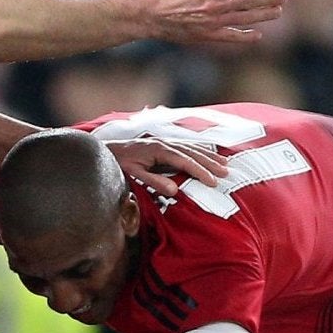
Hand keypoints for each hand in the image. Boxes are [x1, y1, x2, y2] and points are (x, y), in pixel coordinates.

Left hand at [105, 135, 226, 198]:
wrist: (106, 150)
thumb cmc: (119, 165)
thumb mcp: (133, 176)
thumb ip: (153, 182)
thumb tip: (174, 190)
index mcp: (158, 150)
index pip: (184, 161)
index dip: (200, 171)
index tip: (213, 182)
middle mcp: (163, 143)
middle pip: (192, 152)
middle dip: (210, 163)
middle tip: (226, 173)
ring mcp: (163, 141)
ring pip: (191, 147)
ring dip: (208, 156)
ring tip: (225, 164)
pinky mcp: (162, 143)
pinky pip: (185, 146)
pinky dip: (200, 150)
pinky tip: (209, 154)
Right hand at [138, 0, 284, 45]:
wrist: (148, 15)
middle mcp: (216, 5)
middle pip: (251, 1)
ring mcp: (213, 22)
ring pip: (246, 19)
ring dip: (264, 15)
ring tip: (278, 11)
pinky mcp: (207, 36)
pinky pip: (231, 37)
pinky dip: (245, 37)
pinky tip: (257, 35)